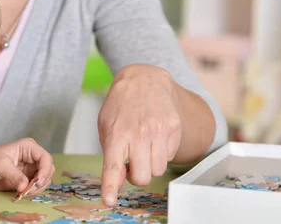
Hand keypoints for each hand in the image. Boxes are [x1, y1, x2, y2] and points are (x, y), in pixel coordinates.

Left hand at [0, 138, 55, 196]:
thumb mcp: (1, 165)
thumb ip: (14, 175)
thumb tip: (25, 186)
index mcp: (28, 147)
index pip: (45, 158)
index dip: (45, 170)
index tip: (38, 182)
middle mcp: (32, 158)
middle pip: (48, 170)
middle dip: (41, 181)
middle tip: (28, 190)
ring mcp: (30, 169)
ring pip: (44, 180)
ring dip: (37, 188)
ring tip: (23, 192)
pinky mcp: (26, 180)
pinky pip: (36, 187)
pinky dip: (32, 192)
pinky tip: (22, 194)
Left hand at [98, 64, 181, 205]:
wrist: (144, 80)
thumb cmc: (120, 107)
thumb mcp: (106, 127)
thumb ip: (110, 156)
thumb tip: (117, 182)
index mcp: (116, 133)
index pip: (112, 166)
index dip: (110, 187)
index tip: (109, 201)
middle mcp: (139, 133)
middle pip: (142, 177)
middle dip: (137, 176)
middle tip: (132, 164)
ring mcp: (159, 131)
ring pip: (158, 170)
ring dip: (150, 165)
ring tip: (143, 147)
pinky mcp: (174, 128)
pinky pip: (169, 156)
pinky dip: (161, 153)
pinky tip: (154, 137)